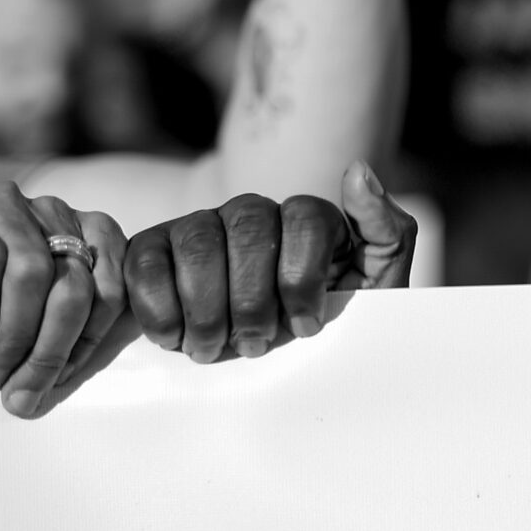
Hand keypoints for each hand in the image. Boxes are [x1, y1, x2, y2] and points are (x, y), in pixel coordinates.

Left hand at [0, 184, 127, 418]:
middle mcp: (15, 203)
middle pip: (32, 273)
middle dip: (18, 339)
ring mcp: (62, 215)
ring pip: (75, 286)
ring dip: (54, 345)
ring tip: (32, 381)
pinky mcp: (100, 233)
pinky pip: (111, 289)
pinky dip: (91, 334)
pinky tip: (67, 361)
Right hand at [123, 160, 417, 360]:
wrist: (267, 361)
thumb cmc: (325, 323)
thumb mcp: (376, 287)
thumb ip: (386, 231)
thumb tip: (358, 169)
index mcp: (309, 218)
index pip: (305, 220)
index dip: (303, 279)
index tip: (306, 327)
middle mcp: (253, 212)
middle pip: (250, 231)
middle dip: (253, 300)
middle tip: (257, 344)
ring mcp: (200, 225)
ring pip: (197, 243)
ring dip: (206, 309)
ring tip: (215, 349)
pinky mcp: (152, 250)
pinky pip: (144, 262)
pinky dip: (158, 307)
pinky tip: (175, 337)